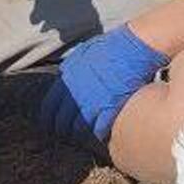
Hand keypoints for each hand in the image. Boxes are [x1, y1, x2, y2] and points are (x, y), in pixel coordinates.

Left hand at [34, 25, 166, 148]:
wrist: (134, 45)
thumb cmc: (112, 46)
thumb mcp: (83, 52)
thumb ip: (71, 67)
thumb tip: (64, 75)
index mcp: (67, 76)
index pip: (50, 104)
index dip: (49, 118)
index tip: (50, 124)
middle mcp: (76, 90)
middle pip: (62, 119)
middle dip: (62, 130)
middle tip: (65, 135)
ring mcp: (93, 99)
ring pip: (79, 127)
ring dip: (80, 134)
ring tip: (82, 138)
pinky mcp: (110, 106)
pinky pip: (99, 127)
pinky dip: (98, 133)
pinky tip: (99, 134)